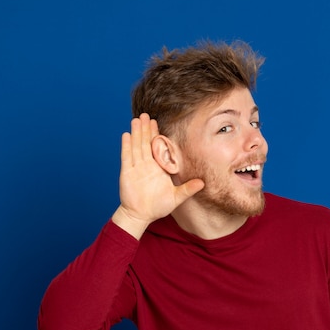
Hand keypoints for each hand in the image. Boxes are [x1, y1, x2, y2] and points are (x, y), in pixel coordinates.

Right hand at [112, 113, 203, 238]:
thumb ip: (188, 189)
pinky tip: (126, 135)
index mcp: (158, 168)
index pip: (157, 148)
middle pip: (145, 143)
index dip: (156, 135)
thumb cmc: (158, 207)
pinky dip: (127, 146)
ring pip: (136, 146)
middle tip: (146, 114)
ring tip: (136, 119)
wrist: (141, 216)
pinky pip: (127, 157)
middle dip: (145, 129)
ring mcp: (136, 168)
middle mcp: (147, 165)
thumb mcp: (176, 197)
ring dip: (136, 133)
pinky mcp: (127, 173)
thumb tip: (203, 183)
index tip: (157, 122)